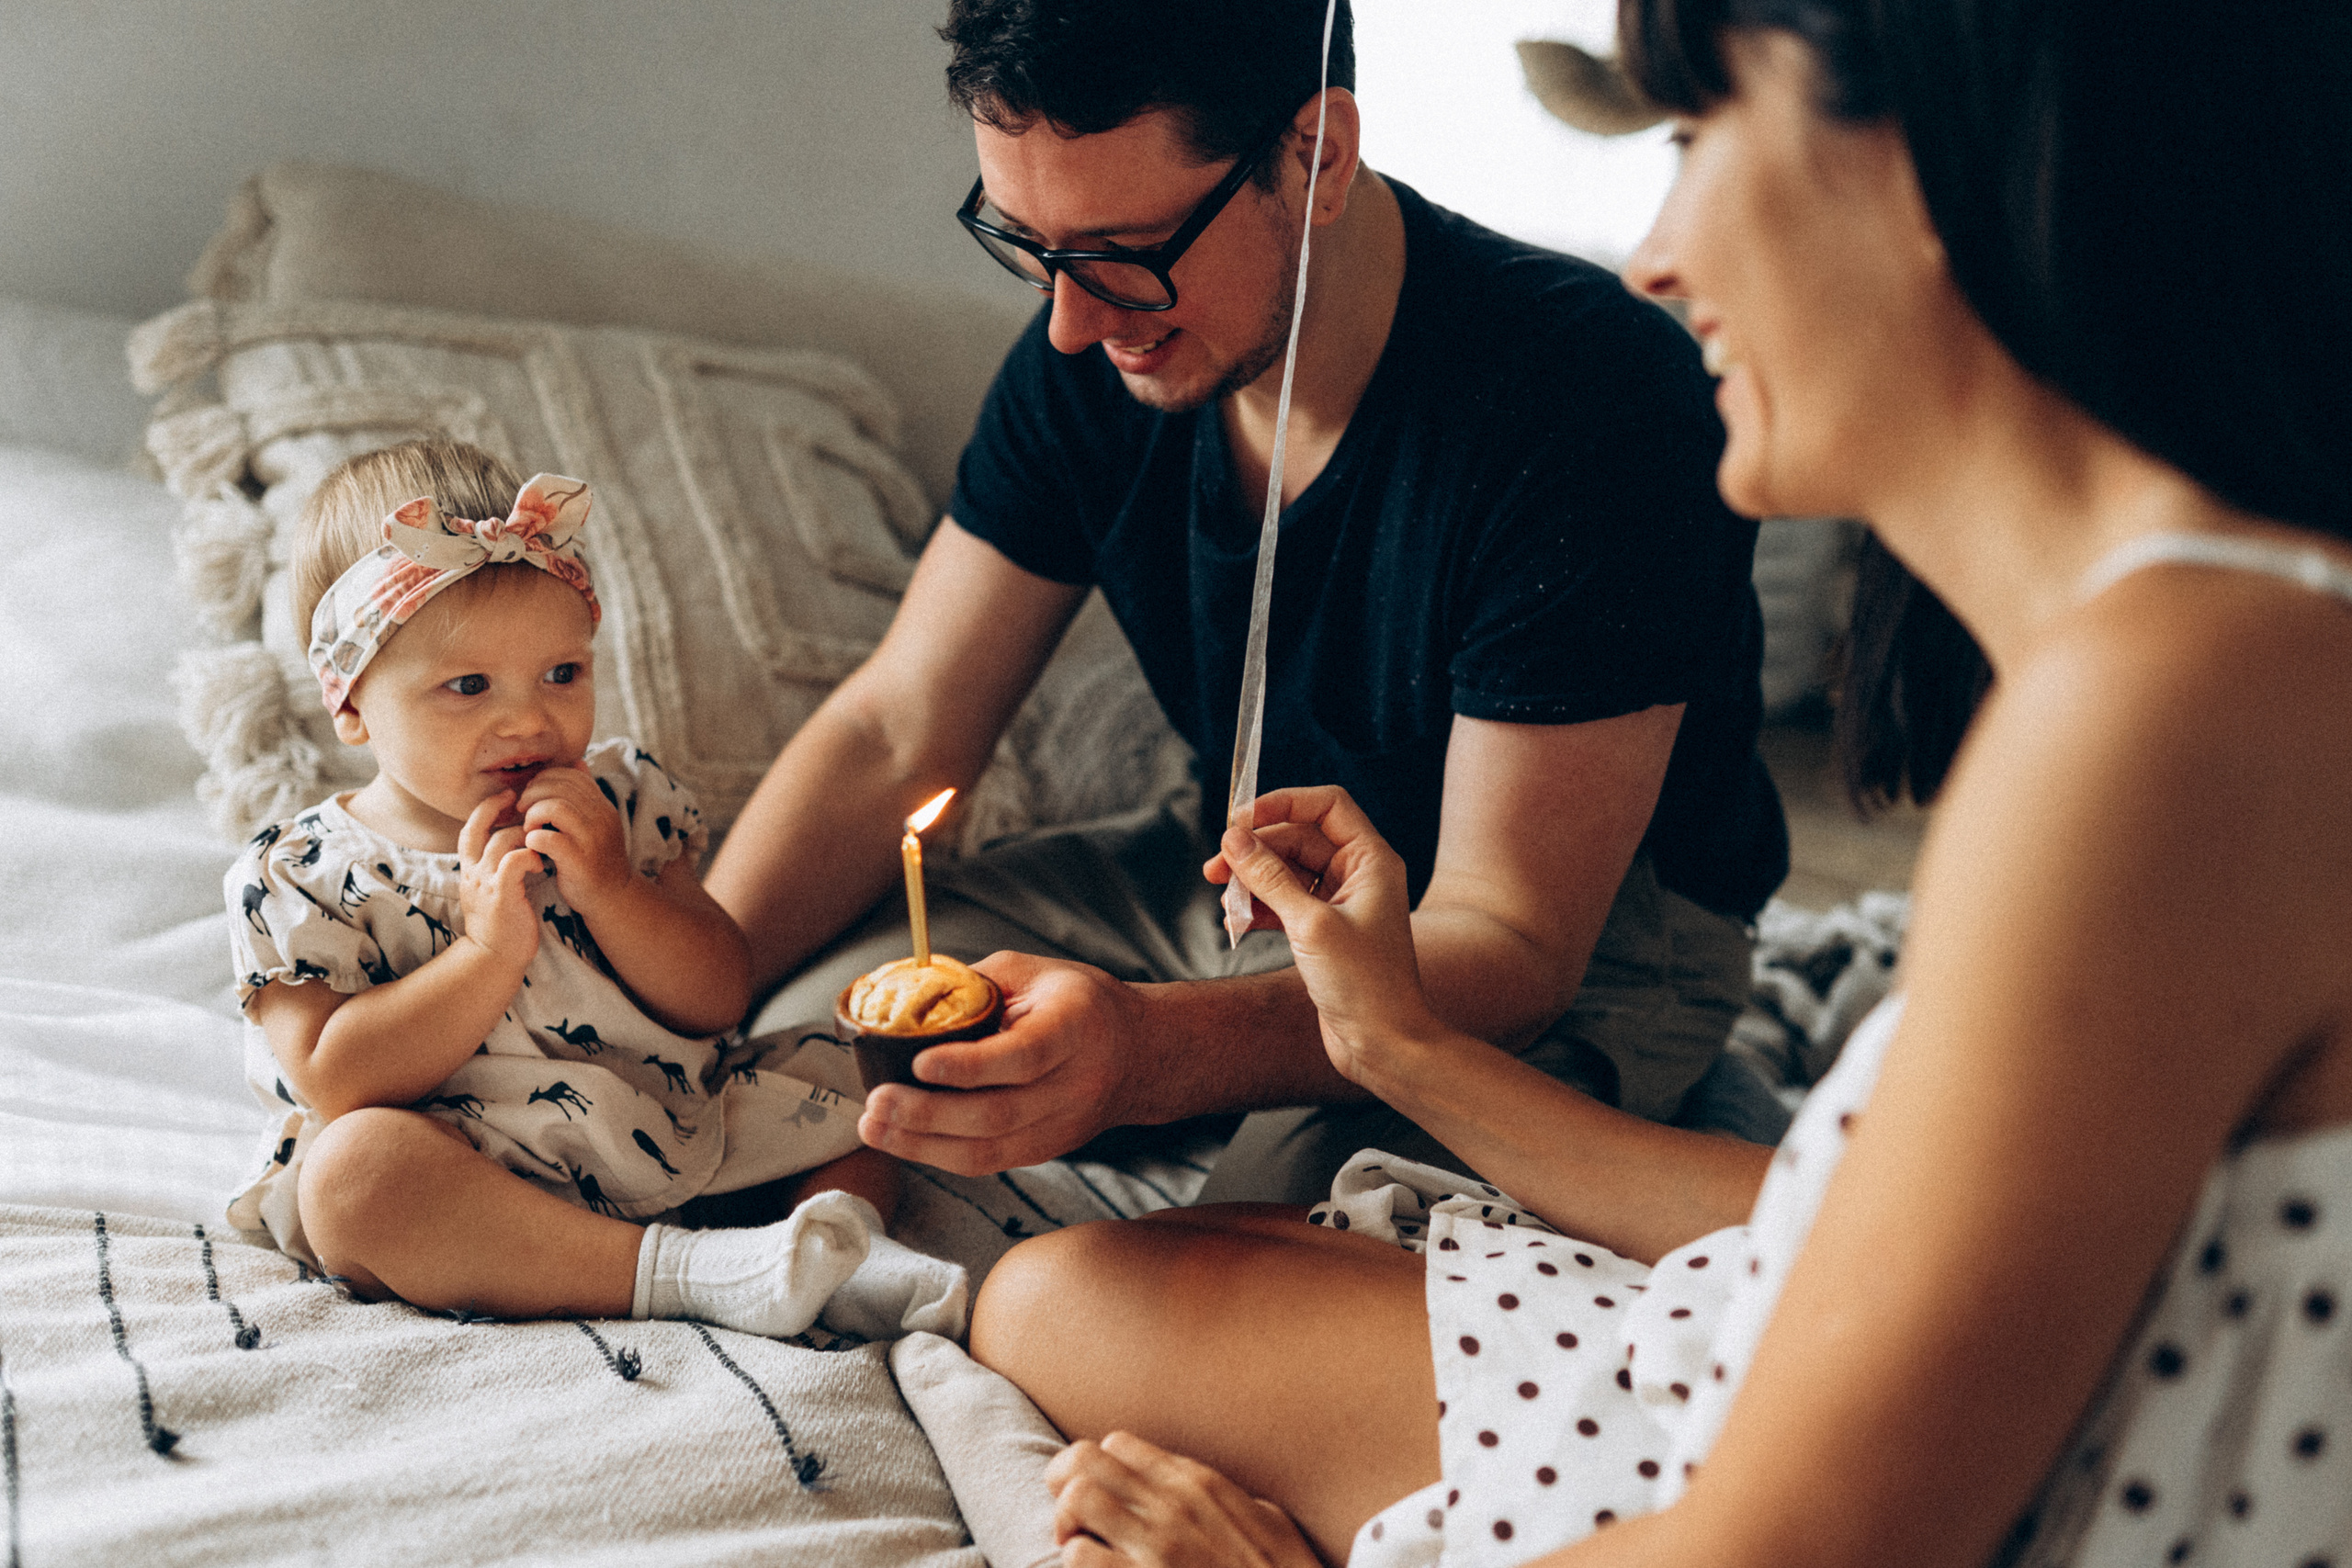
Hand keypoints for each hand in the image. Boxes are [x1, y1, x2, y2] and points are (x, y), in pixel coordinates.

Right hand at [456, 792, 540, 972]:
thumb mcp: (493, 888)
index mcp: (470, 868)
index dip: (487, 807)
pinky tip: (540, 865)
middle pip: (480, 826)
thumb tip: (514, 840)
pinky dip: (530, 856)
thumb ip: (497, 864)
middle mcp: (472, 872)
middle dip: (504, 811)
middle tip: (528, 805)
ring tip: (539, 844)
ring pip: (502, 840)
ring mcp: (484, 883)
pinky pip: (514, 861)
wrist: (495, 957)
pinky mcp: (501, 895)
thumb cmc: (503, 921)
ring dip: (525, 836)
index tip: (508, 795)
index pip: (470, 827)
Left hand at [518, 763, 631, 915]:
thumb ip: (587, 794)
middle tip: (522, 809)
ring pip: (555, 807)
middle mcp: (601, 818)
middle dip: (533, 794)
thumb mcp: (597, 821)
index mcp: (603, 806)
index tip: (532, 794)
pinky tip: (532, 843)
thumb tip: (578, 762)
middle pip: (560, 787)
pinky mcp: (579, 860)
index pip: (572, 774)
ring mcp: (592, 839)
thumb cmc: (596, 858)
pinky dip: (534, 837)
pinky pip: (550, 838)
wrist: (612, 897)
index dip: (546, 778)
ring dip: (533, 814)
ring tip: (528, 826)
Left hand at [856, 951, 1142, 1175]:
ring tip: (874, 1127)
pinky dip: (938, 1154)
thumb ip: (976, 984)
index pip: (1023, 1056)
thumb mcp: (1034, 973)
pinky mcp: (1046, 1150)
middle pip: (998, 1114)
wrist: (1138, 1053)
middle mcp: (1074, 1083)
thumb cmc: (1079, 1003)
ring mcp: (1062, 1126)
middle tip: (877, 1101)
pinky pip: (987, 1163)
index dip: (970, 1065)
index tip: (920, 1061)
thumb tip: (907, 998)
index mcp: (1075, 1027)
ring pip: (988, 1151)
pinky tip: (902, 1140)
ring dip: (922, 1144)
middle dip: (928, 1113)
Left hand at [1046, 1432, 1320, 1567]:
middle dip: (1064, 1483)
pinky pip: (1079, 1555)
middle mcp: (1172, 1504)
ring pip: (1076, 1498)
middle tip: (1072, 1518)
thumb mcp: (1269, 1521)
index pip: (1118, 1445)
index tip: (1101, 1496)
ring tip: (1078, 1546)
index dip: (1098, 1469)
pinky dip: (1075, 1561)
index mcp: (1197, 1484)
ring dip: (1066, 1524)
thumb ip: (1235, 1500)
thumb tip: (1223, 1496)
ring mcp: (1156, 1545)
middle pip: (1084, 1459)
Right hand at [1208, 786, 1440, 1084]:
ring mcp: (1339, 905)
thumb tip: (1235, 839)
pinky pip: (1283, 904)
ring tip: (1224, 901)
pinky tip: (1237, 922)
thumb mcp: (1311, 924)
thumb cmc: (1365, 985)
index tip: (1240, 819)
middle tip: (1216, 869)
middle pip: (1298, 839)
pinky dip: (1258, 909)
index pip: (1326, 806)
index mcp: (1371, 861)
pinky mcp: (1322, 933)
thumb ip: (1270, 877)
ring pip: (1286, 873)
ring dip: (1252, 882)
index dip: (1283, 804)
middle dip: (1255, 850)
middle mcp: (1358, 876)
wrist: (1384, 1045)